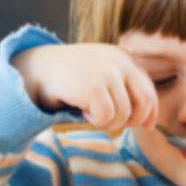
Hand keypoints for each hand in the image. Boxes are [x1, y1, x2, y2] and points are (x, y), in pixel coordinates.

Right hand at [13, 44, 157, 130]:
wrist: (34, 68)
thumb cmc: (69, 79)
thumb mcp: (102, 77)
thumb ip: (124, 91)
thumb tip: (150, 123)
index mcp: (124, 58)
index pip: (149, 91)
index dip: (150, 112)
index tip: (147, 127)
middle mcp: (120, 62)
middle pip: (143, 104)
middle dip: (132, 121)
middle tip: (111, 122)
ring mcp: (108, 72)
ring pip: (124, 114)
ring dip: (107, 123)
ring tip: (89, 113)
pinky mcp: (94, 86)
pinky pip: (106, 117)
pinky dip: (95, 121)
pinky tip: (82, 112)